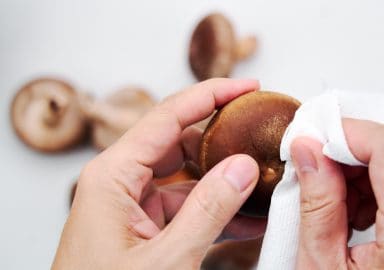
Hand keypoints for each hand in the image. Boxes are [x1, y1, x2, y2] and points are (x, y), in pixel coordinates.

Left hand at [52, 78, 265, 269]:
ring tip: (264, 179)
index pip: (168, 117)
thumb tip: (245, 167)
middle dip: (223, 139)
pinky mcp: (144, 229)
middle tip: (261, 134)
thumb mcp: (166, 260)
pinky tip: (249, 217)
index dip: (212, 94)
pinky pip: (186, 209)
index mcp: (112, 175)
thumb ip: (209, 210)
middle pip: (180, 142)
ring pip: (187, 178)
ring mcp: (133, 206)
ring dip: (225, 181)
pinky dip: (216, 211)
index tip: (248, 87)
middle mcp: (120, 182)